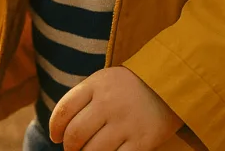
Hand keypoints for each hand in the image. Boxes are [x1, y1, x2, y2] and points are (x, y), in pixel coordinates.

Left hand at [49, 67, 181, 150]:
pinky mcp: (142, 140)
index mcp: (96, 85)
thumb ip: (82, 99)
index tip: (56, 137)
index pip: (63, 111)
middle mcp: (109, 103)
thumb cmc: (129, 87)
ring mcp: (126, 122)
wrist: (170, 83)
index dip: (54, 128)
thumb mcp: (103, 81)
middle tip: (73, 149)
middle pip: (75, 135)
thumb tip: (61, 131)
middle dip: (70, 147)